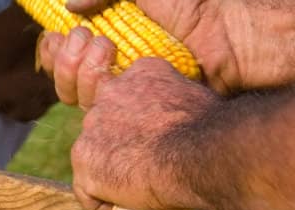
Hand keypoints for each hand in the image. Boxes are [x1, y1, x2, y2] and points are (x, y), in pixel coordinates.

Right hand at [36, 0, 246, 94]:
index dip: (57, 46)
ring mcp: (132, 92)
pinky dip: (94, 95)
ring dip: (75, 72)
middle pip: (68, 77)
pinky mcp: (144, 111)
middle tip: (79, 39)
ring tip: (102, 48)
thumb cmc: (202, 8)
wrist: (241, 39)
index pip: (74, 50)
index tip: (54, 35)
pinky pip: (104, 114)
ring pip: (79, 98)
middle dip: (63, 59)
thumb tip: (68, 6)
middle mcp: (124, 66)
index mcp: (125, 35)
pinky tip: (104, 75)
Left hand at [68, 59, 220, 209]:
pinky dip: (105, 201)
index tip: (154, 141)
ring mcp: (91, 127)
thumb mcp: (191, 98)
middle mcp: (108, 93)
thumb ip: (168, 102)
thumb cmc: (208, 132)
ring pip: (93, 159)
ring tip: (142, 184)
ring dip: (112, 175)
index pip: (124, 101)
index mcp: (138, 74)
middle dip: (120, 149)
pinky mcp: (85, 160)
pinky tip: (129, 201)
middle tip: (147, 166)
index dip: (137, 127)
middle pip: (104, 129)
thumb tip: (168, 119)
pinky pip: (87, 192)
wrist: (201, 152)